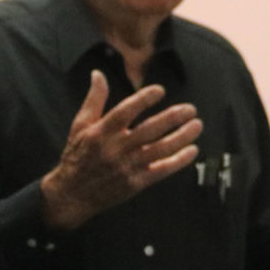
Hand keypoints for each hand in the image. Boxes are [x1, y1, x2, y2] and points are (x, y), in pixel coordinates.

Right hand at [41, 70, 202, 229]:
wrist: (72, 195)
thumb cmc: (77, 156)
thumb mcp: (79, 126)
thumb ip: (93, 100)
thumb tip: (98, 74)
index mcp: (101, 132)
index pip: (125, 112)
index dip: (143, 99)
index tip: (160, 90)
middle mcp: (115, 149)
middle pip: (148, 130)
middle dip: (172, 118)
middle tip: (190, 109)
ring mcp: (126, 167)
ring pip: (159, 150)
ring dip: (181, 137)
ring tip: (197, 125)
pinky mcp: (135, 183)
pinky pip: (161, 170)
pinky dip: (178, 161)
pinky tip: (192, 150)